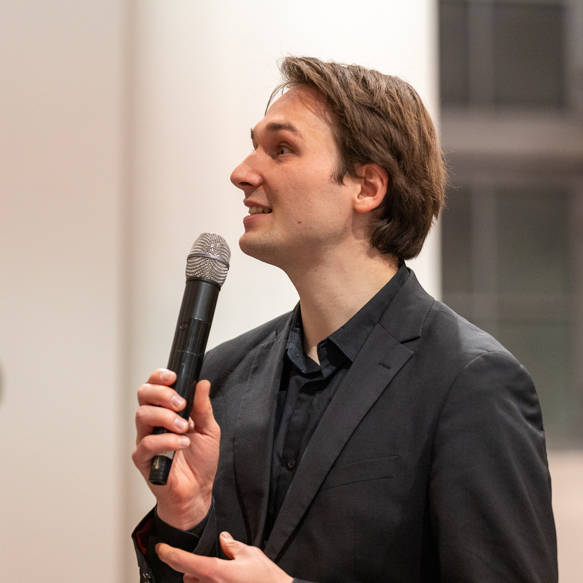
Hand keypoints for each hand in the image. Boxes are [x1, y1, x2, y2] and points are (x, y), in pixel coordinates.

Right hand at [132, 369, 220, 528]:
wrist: (198, 491)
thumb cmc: (200, 461)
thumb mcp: (209, 430)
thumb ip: (203, 407)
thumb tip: (202, 383)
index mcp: (167, 411)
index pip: (155, 386)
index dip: (159, 377)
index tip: (173, 377)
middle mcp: (153, 422)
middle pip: (143, 395)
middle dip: (162, 393)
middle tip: (180, 403)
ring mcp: (146, 439)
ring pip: (143, 416)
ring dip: (166, 418)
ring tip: (184, 428)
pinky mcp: (143, 459)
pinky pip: (147, 443)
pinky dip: (166, 441)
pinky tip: (181, 445)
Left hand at [156, 532, 293, 582]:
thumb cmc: (266, 580)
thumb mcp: (251, 555)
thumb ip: (233, 547)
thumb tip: (225, 539)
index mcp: (214, 572)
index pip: (182, 560)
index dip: (167, 553)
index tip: (160, 548)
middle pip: (188, 577)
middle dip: (193, 570)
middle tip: (209, 564)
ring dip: (202, 581)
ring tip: (221, 576)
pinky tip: (227, 581)